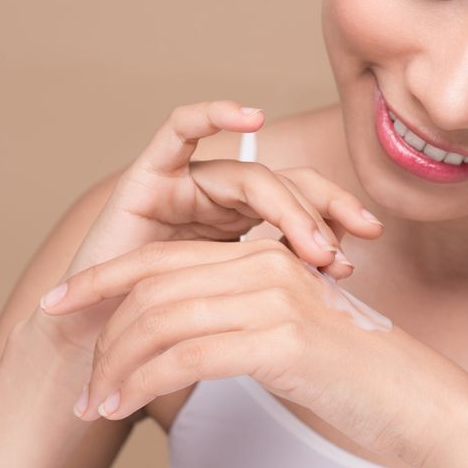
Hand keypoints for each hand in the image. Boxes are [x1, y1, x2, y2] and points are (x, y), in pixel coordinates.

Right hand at [35, 100, 384, 362]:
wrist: (98, 352)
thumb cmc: (164, 337)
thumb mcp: (237, 311)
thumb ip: (279, 287)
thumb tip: (346, 277)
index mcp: (243, 226)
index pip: (301, 204)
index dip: (335, 213)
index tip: (370, 238)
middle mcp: (217, 200)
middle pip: (283, 185)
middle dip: (319, 212)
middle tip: (344, 247)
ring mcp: (183, 186)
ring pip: (247, 174)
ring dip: (285, 205)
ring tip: (311, 242)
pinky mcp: (144, 177)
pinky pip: (177, 131)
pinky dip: (212, 115)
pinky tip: (249, 117)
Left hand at [38, 237, 467, 467]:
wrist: (416, 401)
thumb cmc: (354, 378)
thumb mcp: (289, 337)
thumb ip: (242, 322)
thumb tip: (184, 342)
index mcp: (264, 256)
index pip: (164, 261)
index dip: (104, 283)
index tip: (61, 309)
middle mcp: (265, 265)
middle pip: (152, 288)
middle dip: (101, 335)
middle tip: (78, 388)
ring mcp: (274, 299)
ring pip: (162, 322)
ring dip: (116, 368)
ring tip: (94, 408)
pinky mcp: (281, 340)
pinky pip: (187, 355)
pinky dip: (143, 382)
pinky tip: (121, 407)